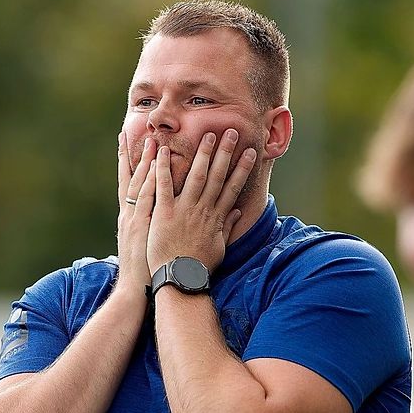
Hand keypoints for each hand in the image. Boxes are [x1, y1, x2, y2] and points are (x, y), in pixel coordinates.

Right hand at [116, 133, 157, 291]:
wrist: (135, 290)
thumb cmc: (143, 273)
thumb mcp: (142, 248)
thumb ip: (147, 231)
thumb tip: (152, 223)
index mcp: (131, 219)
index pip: (130, 186)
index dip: (131, 165)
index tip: (132, 146)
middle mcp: (130, 215)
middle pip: (133, 179)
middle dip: (137, 156)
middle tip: (138, 132)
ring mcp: (136, 219)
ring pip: (142, 184)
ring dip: (147, 161)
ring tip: (152, 140)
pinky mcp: (144, 225)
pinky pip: (150, 198)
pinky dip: (152, 181)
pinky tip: (158, 165)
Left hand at [147, 129, 256, 273]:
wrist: (180, 279)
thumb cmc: (198, 266)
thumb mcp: (218, 247)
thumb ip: (227, 227)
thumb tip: (239, 212)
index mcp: (215, 217)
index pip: (232, 187)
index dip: (242, 168)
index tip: (250, 152)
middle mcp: (203, 210)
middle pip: (216, 176)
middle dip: (225, 153)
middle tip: (231, 132)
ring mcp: (184, 210)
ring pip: (195, 176)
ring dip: (202, 154)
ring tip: (208, 135)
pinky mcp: (165, 213)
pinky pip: (164, 186)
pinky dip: (163, 169)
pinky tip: (163, 152)